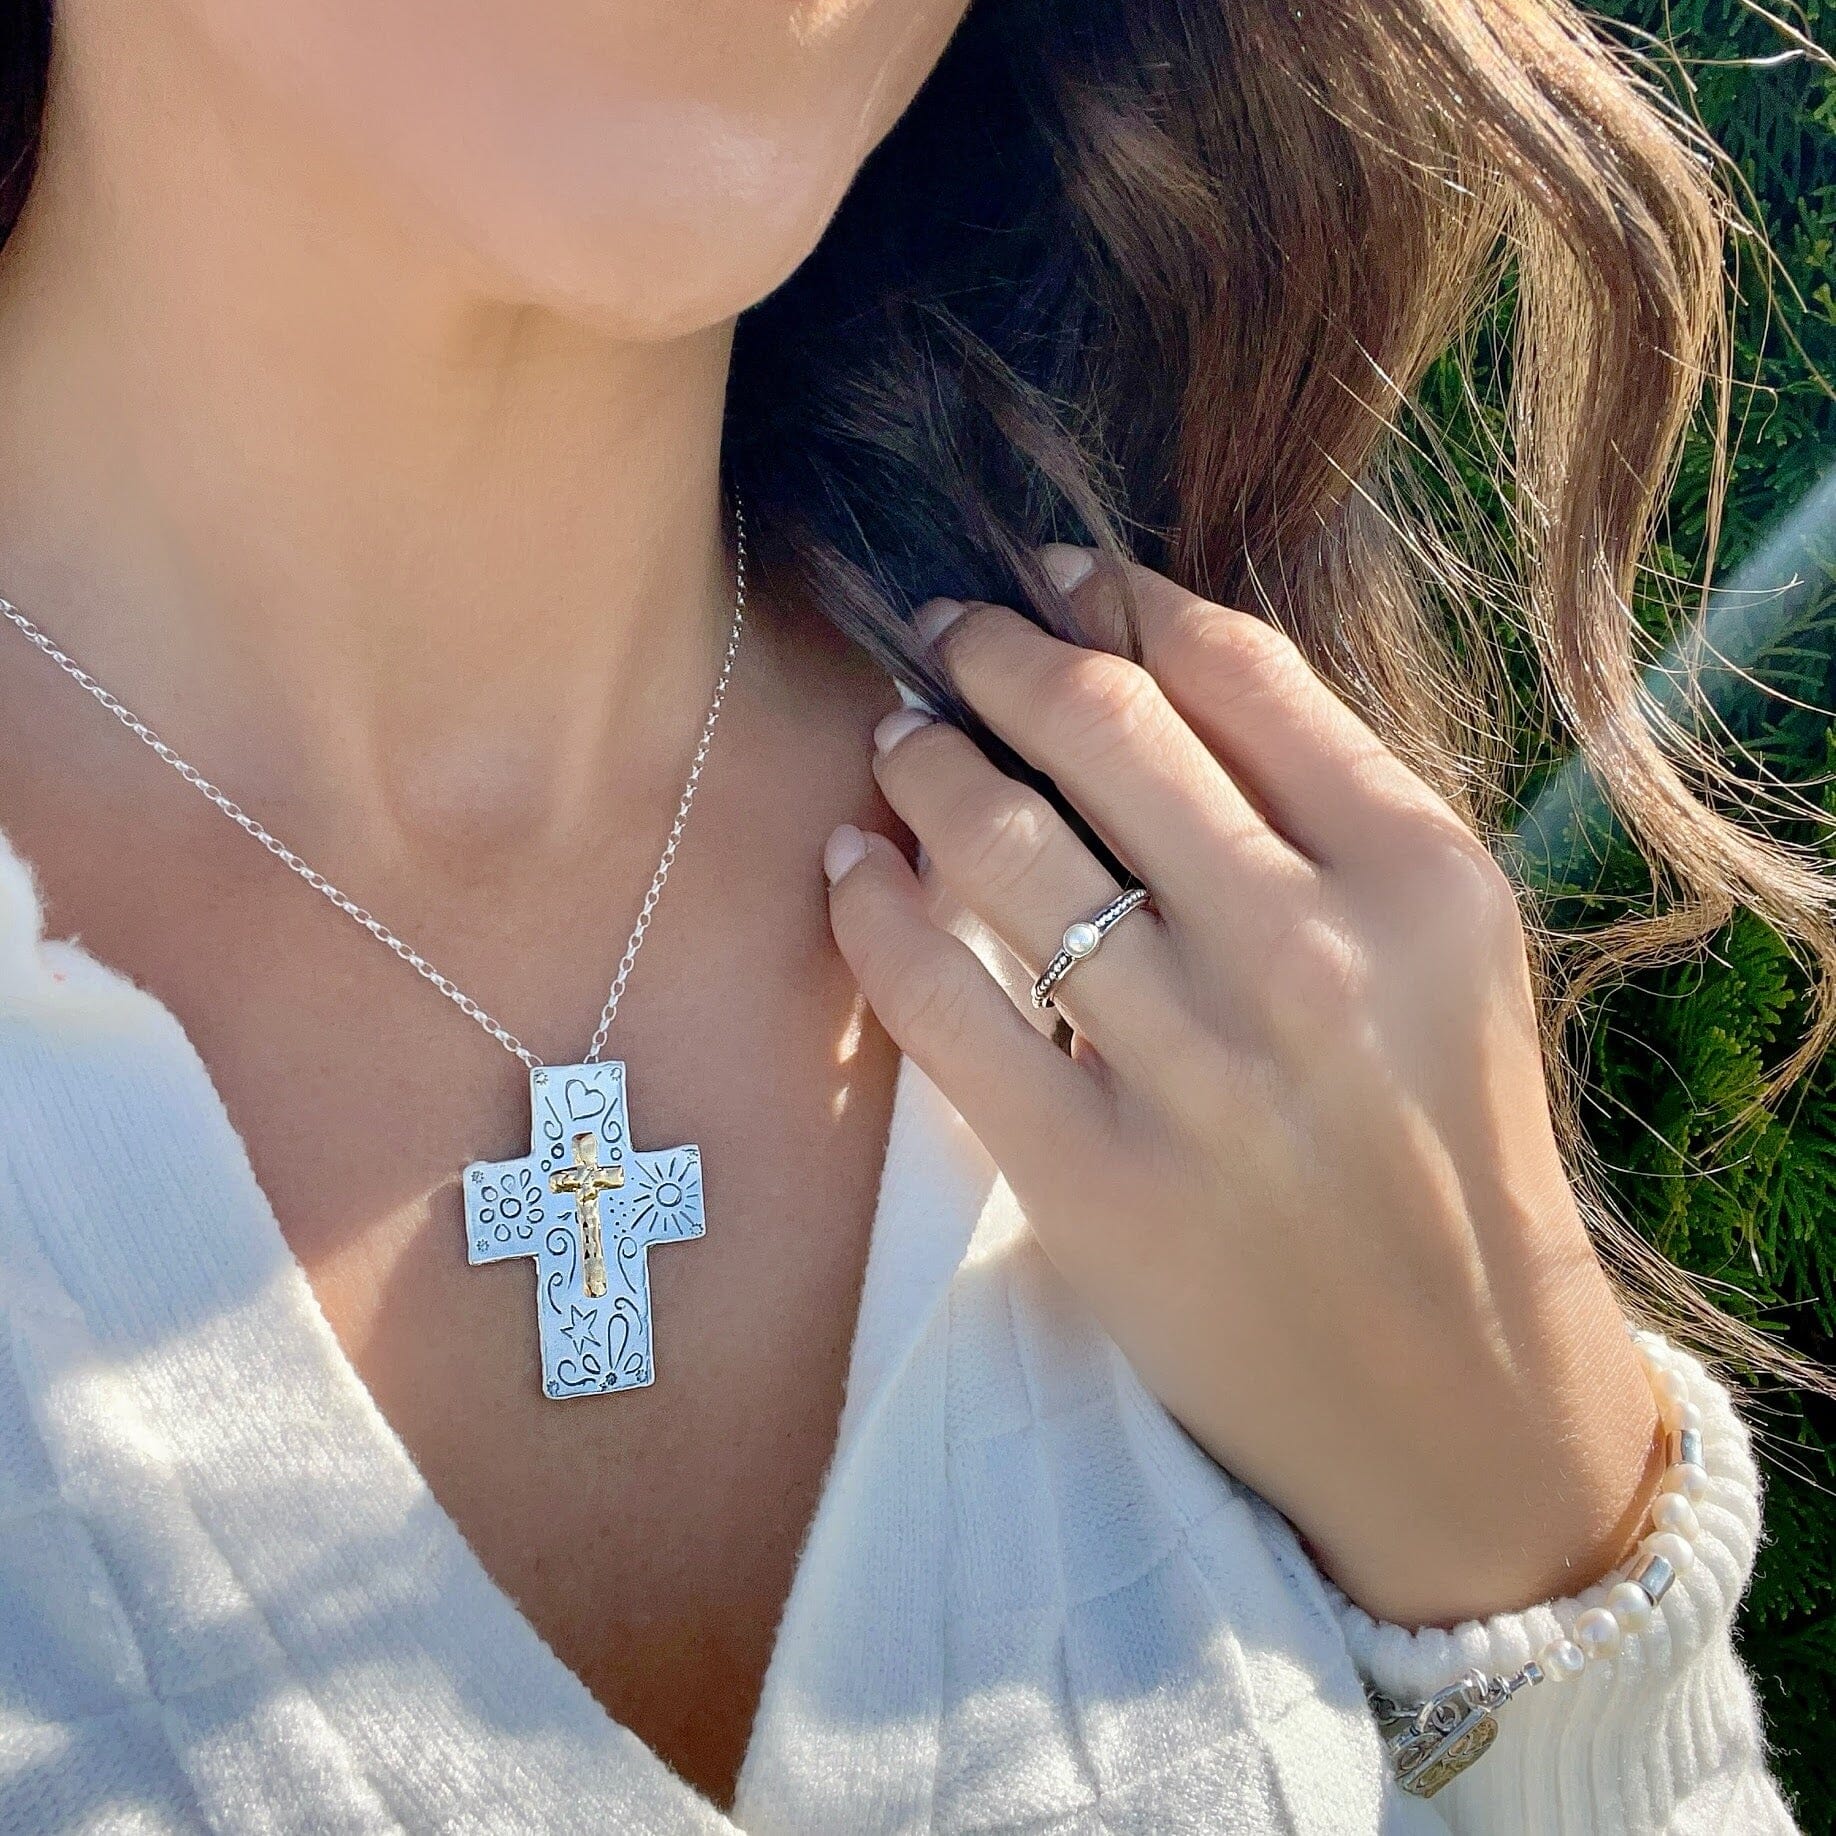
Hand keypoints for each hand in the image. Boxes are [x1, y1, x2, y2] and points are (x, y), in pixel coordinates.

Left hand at [823, 550, 1663, 1628]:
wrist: (1453, 1397)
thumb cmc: (1441, 1150)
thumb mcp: (1445, 955)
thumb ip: (1325, 808)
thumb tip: (1143, 661)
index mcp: (1420, 876)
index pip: (1237, 671)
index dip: (1117, 597)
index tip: (1051, 574)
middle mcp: (1314, 955)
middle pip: (1106, 731)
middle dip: (997, 654)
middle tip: (944, 632)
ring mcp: (1198, 1072)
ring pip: (1007, 849)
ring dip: (924, 763)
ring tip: (895, 736)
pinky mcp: (1093, 1180)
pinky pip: (939, 1001)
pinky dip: (872, 909)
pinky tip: (850, 863)